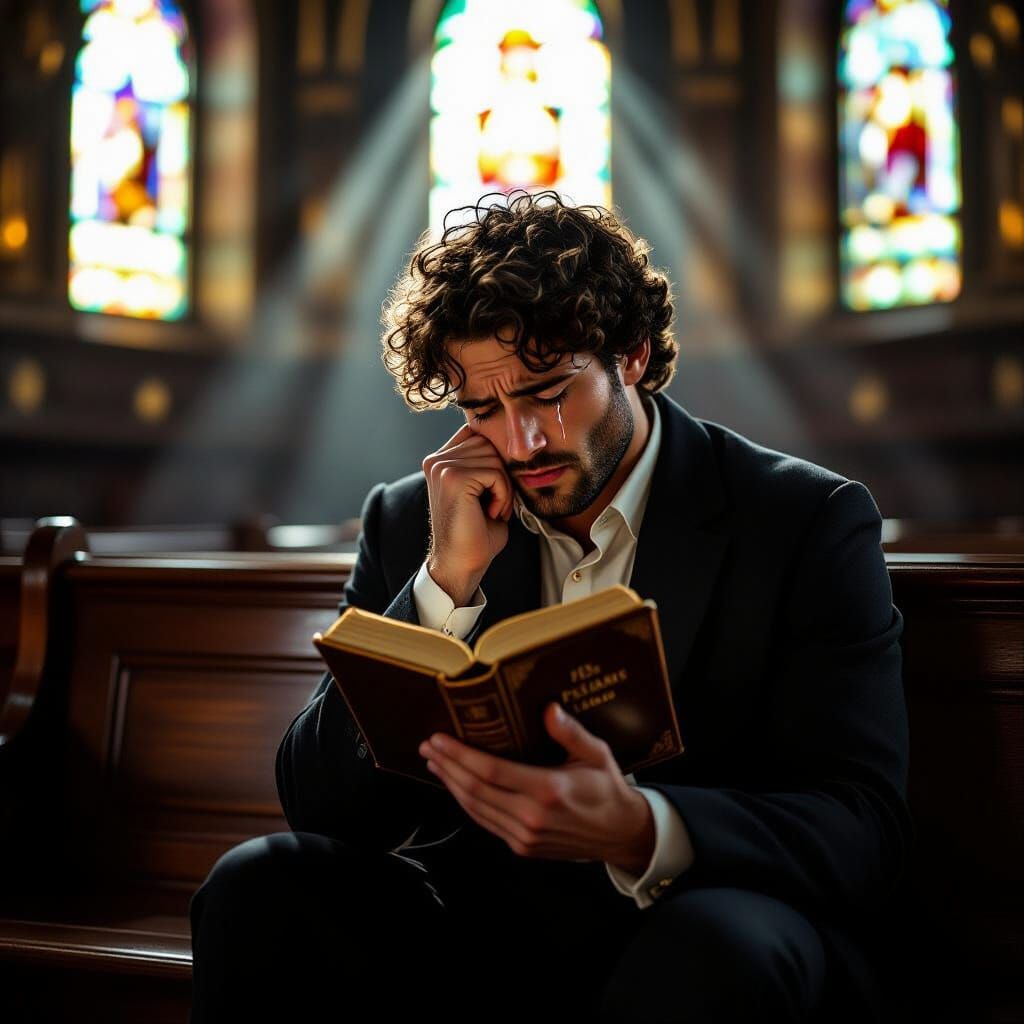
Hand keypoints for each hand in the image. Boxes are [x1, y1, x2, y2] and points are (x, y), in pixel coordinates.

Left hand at [418, 703, 655, 873]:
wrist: (620, 833)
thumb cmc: (607, 789)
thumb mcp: (596, 754)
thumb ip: (570, 732)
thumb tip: (548, 709)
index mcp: (549, 791)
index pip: (491, 771)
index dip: (460, 755)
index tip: (440, 739)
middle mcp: (532, 817)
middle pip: (476, 790)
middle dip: (447, 766)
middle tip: (429, 747)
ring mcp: (525, 836)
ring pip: (476, 808)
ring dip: (451, 785)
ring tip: (435, 763)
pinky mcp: (522, 846)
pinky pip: (486, 822)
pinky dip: (467, 802)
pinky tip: (457, 787)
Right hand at [422, 422, 514, 604]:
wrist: (462, 564)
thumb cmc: (477, 532)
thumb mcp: (482, 490)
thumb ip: (487, 463)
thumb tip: (511, 440)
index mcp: (440, 460)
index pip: (478, 434)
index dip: (495, 459)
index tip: (493, 490)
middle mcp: (436, 460)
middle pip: (489, 444)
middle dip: (501, 474)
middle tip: (496, 504)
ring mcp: (442, 467)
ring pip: (495, 458)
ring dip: (504, 487)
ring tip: (493, 510)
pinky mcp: (453, 477)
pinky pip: (495, 473)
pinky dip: (502, 495)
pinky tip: (491, 513)